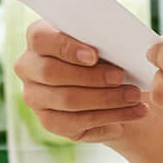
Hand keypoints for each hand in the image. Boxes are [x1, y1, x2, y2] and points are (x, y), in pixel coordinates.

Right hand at [13, 21, 148, 143]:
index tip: (94, 56)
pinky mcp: (48, 121)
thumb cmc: (104, 53)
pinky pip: (74, 124)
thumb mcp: (103, 41)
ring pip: (66, 101)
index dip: (66, 48)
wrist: (107, 82)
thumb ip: (103, 40)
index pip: (41, 39)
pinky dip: (104, 121)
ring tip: (134, 98)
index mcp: (37, 38)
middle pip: (52, 73)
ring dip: (105, 100)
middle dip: (91, 77)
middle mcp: (28, 67)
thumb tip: (119, 47)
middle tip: (122, 78)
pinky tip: (126, 120)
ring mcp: (35, 96)